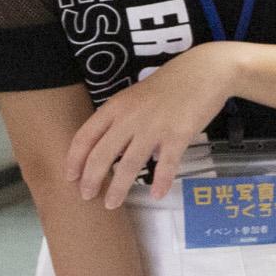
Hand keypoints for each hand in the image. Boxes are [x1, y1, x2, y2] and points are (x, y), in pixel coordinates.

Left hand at [63, 44, 239, 209]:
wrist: (205, 71)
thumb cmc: (172, 83)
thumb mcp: (137, 97)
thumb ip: (125, 121)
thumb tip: (125, 151)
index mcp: (116, 107)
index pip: (85, 136)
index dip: (74, 159)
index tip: (70, 176)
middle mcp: (130, 118)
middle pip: (102, 155)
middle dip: (90, 179)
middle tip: (86, 195)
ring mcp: (154, 128)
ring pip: (129, 165)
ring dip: (118, 188)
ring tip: (111, 203)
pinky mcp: (178, 135)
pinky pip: (166, 165)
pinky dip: (160, 182)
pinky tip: (157, 194)